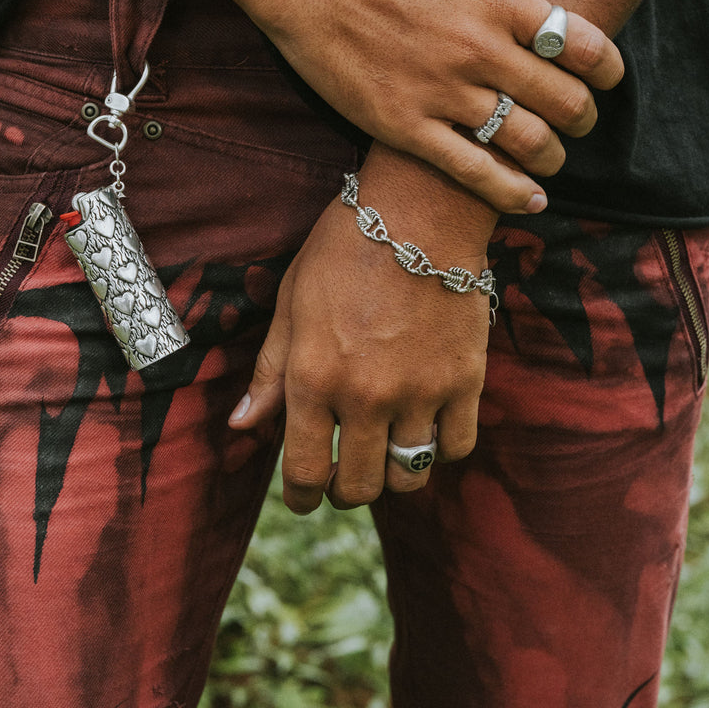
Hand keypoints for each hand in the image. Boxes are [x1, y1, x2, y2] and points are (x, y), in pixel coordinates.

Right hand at [223, 0, 623, 213]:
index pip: (582, 43)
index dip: (608, 67)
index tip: (609, 78)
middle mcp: (476, 48)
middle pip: (561, 98)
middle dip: (583, 116)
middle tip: (580, 121)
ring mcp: (439, 91)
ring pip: (523, 139)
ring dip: (551, 155)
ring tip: (552, 157)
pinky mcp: (402, 124)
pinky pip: (470, 170)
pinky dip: (507, 190)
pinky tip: (529, 199)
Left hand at [228, 152, 497, 511]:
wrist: (420, 209)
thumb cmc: (344, 248)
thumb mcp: (291, 303)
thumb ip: (270, 371)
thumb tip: (242, 426)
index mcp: (313, 378)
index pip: (305, 472)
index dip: (301, 497)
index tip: (303, 498)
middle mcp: (366, 396)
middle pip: (358, 488)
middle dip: (344, 491)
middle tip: (343, 476)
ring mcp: (421, 392)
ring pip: (409, 476)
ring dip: (392, 475)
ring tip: (385, 451)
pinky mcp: (466, 380)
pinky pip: (456, 447)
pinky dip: (440, 448)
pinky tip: (427, 427)